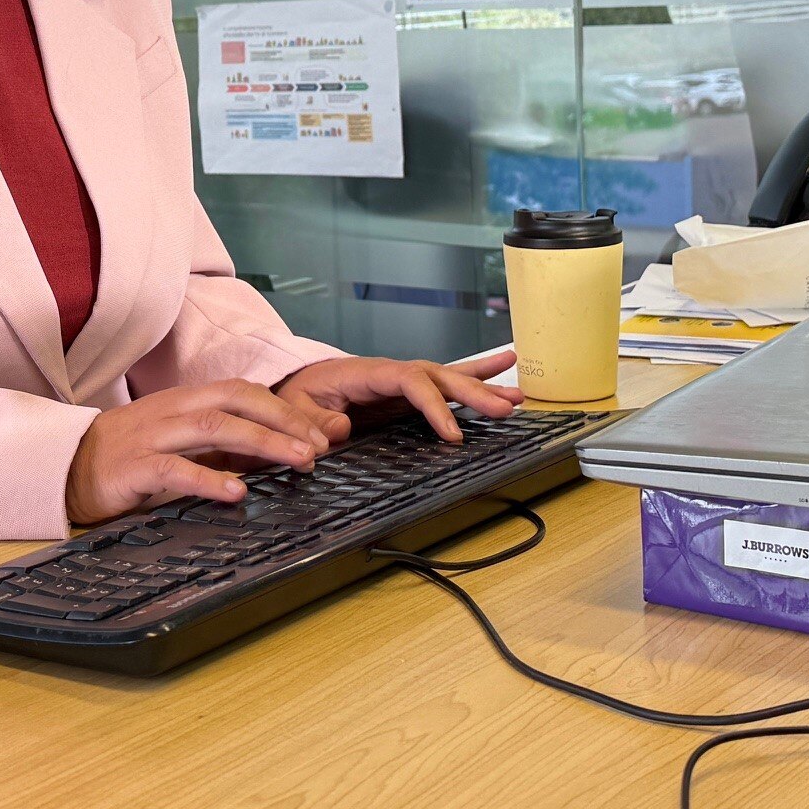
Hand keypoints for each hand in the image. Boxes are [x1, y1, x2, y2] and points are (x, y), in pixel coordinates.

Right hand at [66, 379, 334, 522]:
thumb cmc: (125, 458)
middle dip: (283, 421)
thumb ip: (218, 446)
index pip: (242, 391)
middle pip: (235, 401)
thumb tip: (273, 453)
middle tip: (319, 447)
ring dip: (261, 442)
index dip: (283, 408)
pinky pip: (175, 469)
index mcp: (183, 401)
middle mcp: (170, 411)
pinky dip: (209, 479)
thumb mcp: (177, 445)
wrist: (60, 469)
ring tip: (296, 461)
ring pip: (213, 427)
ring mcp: (150, 436)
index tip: (319, 432)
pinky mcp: (131, 468)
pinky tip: (237, 492)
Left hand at [272, 350, 523, 444]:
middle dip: (474, 392)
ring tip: (519, 395)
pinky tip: (504, 373)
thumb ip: (313, 419)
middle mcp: (389, 372)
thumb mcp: (294, 408)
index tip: (452, 435)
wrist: (289, 387)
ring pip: (448, 378)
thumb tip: (338, 429)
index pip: (409, 382)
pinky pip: (443, 384)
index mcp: (364, 372)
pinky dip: (474, 379)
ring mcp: (400, 381)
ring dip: (483, 386)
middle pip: (438, 376)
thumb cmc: (293, 397)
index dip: (434, 407)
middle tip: (506, 409)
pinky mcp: (405, 394)